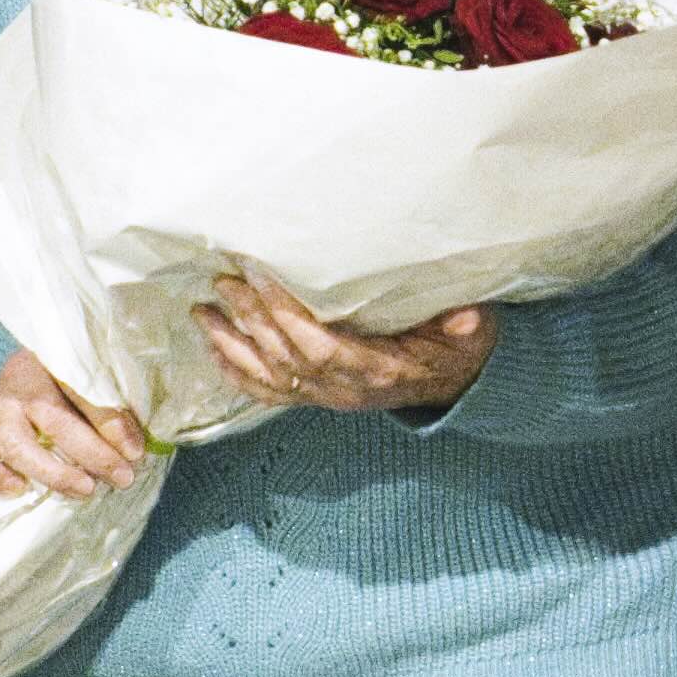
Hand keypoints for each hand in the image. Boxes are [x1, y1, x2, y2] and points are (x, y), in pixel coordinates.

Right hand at [0, 348, 152, 497]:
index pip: (85, 392)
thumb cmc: (67, 375)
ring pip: (17, 445)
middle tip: (122, 477)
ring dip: (54, 473)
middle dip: (93, 455)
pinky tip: (20, 488)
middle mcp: (20, 384)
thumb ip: (109, 404)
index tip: (136, 451)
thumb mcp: (90, 377)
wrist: (19, 364)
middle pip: (55, 421)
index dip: (112, 425)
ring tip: (85, 489)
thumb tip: (132, 447)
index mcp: (54, 361)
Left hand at [195, 268, 496, 415]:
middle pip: (286, 359)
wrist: (454, 384)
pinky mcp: (316, 397)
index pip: (321, 347)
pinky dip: (236, 372)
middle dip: (251, 320)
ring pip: (269, 377)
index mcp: (379, 371)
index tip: (259, 277)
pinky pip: (268, 392)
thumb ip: (467, 326)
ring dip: (232, 345)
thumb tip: (468, 318)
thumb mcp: (472, 333)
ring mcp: (328, 398)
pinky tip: (213, 348)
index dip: (286, 316)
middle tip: (224, 281)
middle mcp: (346, 391)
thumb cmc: (458, 347)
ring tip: (203, 310)